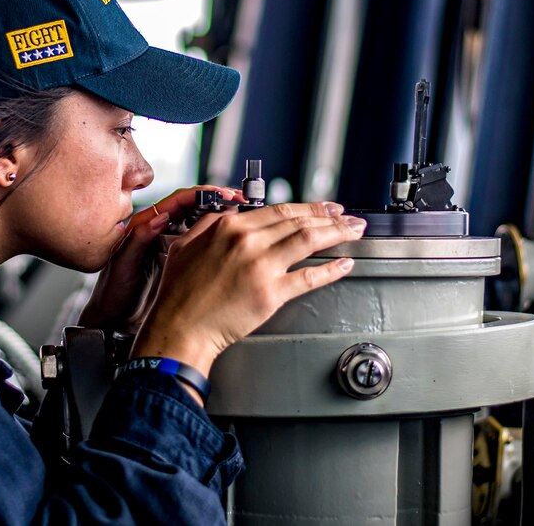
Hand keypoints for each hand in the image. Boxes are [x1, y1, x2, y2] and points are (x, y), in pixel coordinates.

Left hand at [78, 186, 243, 331]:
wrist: (114, 320)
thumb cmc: (113, 294)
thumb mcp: (123, 265)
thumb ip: (138, 240)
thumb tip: (160, 217)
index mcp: (146, 225)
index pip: (179, 201)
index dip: (203, 194)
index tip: (223, 193)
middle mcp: (161, 232)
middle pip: (195, 208)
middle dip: (219, 201)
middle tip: (242, 201)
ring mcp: (173, 247)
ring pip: (202, 224)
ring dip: (223, 219)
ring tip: (243, 217)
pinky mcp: (181, 263)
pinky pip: (203, 245)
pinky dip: (220, 240)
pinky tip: (234, 241)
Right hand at [130, 202, 365, 381]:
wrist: (179, 327)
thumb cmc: (179, 293)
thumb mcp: (186, 245)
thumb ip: (209, 224)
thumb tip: (228, 214)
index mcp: (229, 226)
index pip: (279, 209)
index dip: (308, 207)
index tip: (324, 208)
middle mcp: (247, 241)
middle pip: (299, 221)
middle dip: (329, 216)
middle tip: (347, 217)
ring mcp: (260, 266)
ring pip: (308, 240)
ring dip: (337, 233)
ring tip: (354, 232)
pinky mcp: (270, 294)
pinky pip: (308, 277)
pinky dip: (330, 270)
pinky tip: (344, 264)